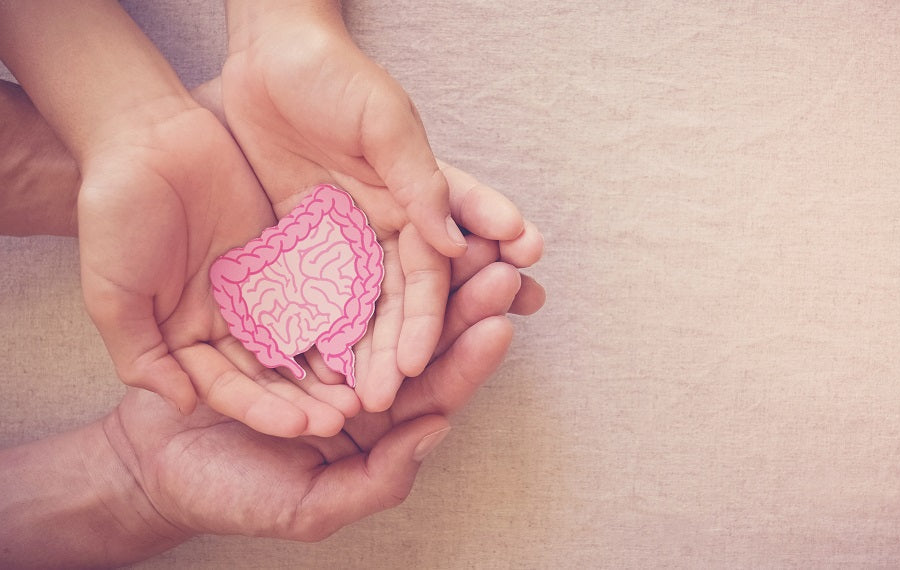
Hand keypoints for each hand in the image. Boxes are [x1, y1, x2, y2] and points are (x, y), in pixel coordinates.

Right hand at [78, 102, 359, 437]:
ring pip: (299, 337)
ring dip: (328, 365)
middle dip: (305, 399)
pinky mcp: (283, 253)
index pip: (229, 387)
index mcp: (184, 338)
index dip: (262, 410)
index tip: (300, 428)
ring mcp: (257, 288)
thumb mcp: (112, 291)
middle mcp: (225, 321)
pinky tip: (369, 331)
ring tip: (365, 387)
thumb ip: (142, 352)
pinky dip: (338, 312)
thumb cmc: (116, 214)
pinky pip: (316, 287)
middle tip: (345, 418)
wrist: (145, 137)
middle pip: (271, 372)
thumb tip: (184, 404)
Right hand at [104, 255, 526, 539]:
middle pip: (422, 335)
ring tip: (464, 235)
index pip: (434, 389)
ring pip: (388, 298)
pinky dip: (365, 251)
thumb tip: (437, 431)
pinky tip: (395, 219)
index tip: (499, 324)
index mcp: (376, 424)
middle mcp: (362, 374)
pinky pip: (334, 277)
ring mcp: (327, 336)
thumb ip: (377, 480)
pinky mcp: (290, 304)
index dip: (467, 358)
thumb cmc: (226, 493)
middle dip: (463, 302)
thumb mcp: (306, 506)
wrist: (149, 460)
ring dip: (429, 267)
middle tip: (500, 266)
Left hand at [219, 4, 538, 409]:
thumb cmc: (337, 77)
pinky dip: (306, 331)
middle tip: (383, 398)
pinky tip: (302, 370)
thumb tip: (454, 246)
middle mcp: (384, 230)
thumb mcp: (386, 123)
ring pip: (352, 310)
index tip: (419, 361)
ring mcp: (340, 239)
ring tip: (347, 401)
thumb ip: (420, 182)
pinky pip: (303, 294)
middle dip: (393, 352)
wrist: (270, 52)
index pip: (428, 273)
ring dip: (355, 354)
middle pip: (394, 304)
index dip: (427, 318)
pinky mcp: (297, 241)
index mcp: (416, 204)